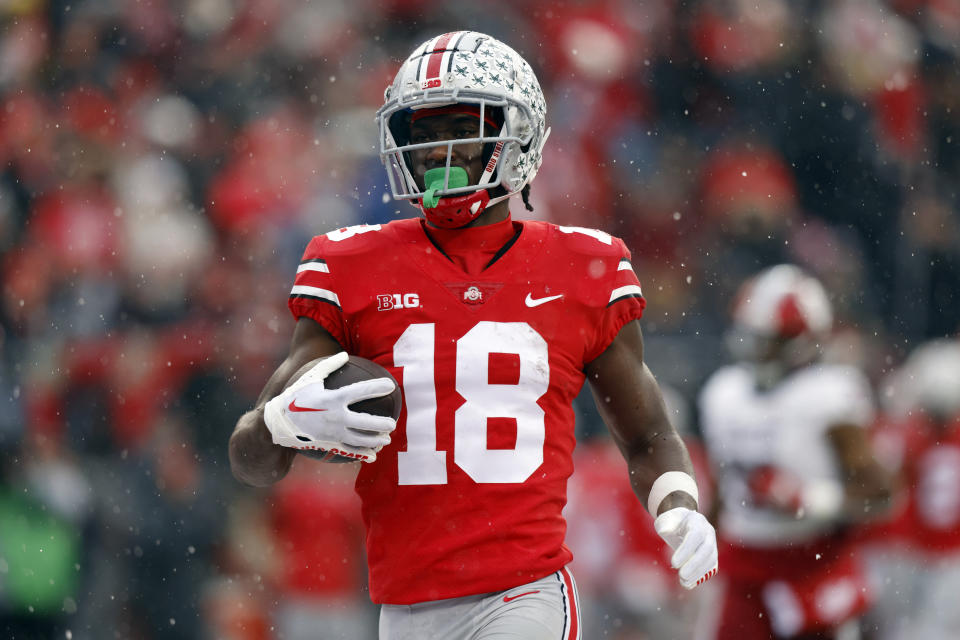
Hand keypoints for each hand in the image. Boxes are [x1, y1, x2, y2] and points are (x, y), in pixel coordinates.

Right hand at [264, 352, 397, 461]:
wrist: (278, 422)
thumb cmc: (295, 397)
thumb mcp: (310, 377)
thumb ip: (328, 365)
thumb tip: (344, 354)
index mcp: (333, 399)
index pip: (360, 392)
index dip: (377, 387)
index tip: (391, 385)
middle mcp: (336, 417)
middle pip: (366, 422)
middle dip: (382, 424)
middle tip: (392, 423)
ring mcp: (333, 433)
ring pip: (361, 440)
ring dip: (376, 441)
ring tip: (387, 439)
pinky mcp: (329, 444)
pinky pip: (349, 451)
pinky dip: (363, 454)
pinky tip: (373, 456)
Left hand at [654, 507, 718, 589]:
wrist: (684, 522)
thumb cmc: (673, 521)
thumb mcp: (667, 518)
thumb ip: (666, 524)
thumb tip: (665, 532)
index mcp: (697, 521)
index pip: (696, 535)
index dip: (686, 550)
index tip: (673, 563)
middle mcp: (708, 533)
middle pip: (706, 550)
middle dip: (694, 564)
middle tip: (681, 575)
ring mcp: (712, 545)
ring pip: (710, 561)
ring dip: (698, 573)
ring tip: (683, 582)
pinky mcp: (711, 556)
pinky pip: (710, 568)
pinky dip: (699, 577)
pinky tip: (688, 583)